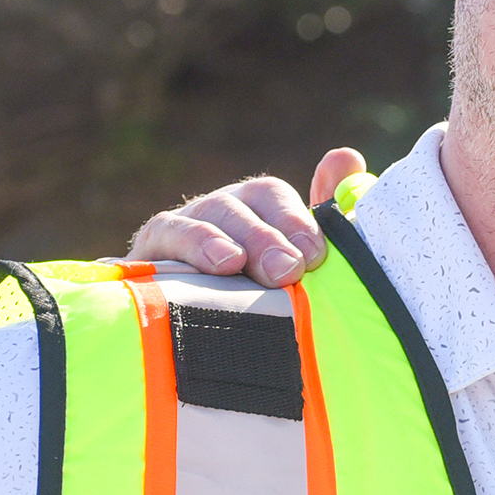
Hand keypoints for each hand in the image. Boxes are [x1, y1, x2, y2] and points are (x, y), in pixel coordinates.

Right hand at [122, 148, 368, 286]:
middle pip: (237, 207)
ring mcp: (181, 231)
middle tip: (285, 270)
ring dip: (215, 241)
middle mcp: (219, 212)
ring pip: (197, 221)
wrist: (198, 337)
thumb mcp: (299, 260)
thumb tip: (347, 157)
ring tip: (232, 264)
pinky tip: (185, 269)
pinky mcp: (148, 255)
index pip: (272, 197)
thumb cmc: (263, 292)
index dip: (295, 221)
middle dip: (263, 237)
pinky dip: (179, 252)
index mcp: (257, 210)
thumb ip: (326, 216)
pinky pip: (161, 243)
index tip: (314, 255)